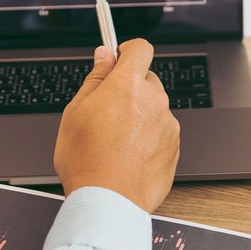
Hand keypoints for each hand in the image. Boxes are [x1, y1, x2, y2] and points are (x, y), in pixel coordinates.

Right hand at [54, 40, 179, 212]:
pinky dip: (148, 137)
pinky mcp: (174, 147)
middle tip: (107, 111)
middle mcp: (154, 100)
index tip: (118, 59)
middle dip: (130, 88)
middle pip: (147, 80)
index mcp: (128, 85)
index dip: (127, 51)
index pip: (140, 49)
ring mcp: (168, 125)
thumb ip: (96, 78)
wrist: (108, 201)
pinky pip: (162, 132)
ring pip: (155, 108)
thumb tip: (104, 55)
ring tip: (116, 140)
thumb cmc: (86, 160)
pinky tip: (129, 154)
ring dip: (140, 115)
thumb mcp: (76, 111)